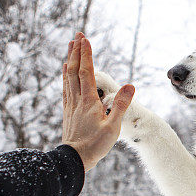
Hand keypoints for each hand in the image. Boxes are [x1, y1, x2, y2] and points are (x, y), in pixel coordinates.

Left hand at [62, 32, 133, 171]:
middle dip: (76, 51)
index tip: (85, 39)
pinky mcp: (69, 111)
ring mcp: (71, 105)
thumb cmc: (95, 145)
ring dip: (69, 60)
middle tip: (77, 35)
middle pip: (74, 70)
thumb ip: (121, 106)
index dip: (86, 55)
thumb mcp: (113, 127)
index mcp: (89, 101)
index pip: (86, 72)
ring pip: (68, 77)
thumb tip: (130, 86)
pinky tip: (65, 72)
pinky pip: (66, 88)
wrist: (74, 160)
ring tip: (70, 47)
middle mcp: (77, 100)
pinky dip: (65, 75)